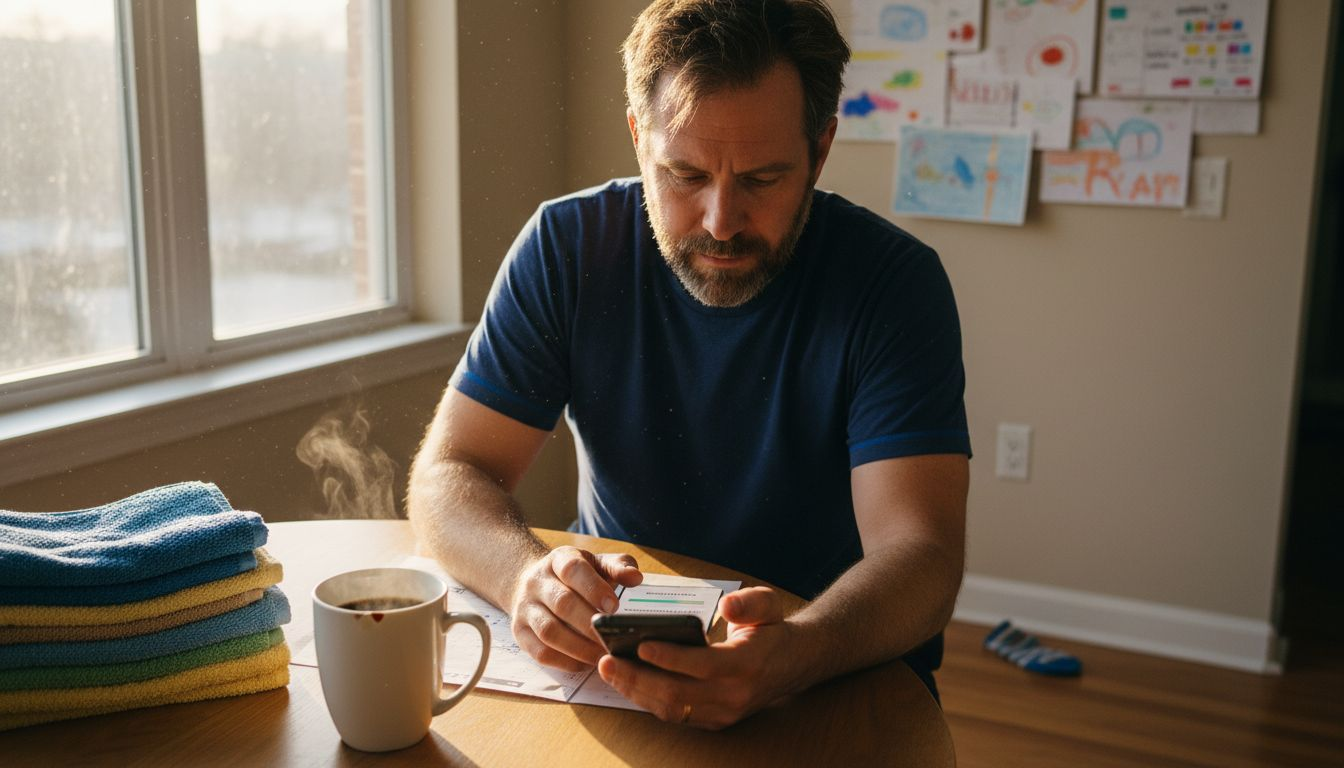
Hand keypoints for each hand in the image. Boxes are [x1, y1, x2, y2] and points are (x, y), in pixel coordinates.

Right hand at [511, 546, 643, 671]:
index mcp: (558, 560)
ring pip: (549, 631)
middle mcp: (536, 582)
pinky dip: (564, 661)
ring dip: (579, 647)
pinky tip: (584, 663)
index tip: (614, 606)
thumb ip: (618, 567)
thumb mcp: (596, 564)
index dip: (593, 588)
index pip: (573, 569)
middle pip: (562, 603)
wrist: (533, 583)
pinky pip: (540, 652)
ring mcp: (525, 608)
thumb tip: (635, 577)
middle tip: (611, 638)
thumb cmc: (575, 576)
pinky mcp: (520, 632)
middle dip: (589, 624)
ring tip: (602, 655)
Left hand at [596, 586, 800, 729]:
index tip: (641, 644)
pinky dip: (646, 699)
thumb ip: (749, 603)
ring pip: (672, 709)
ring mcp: (723, 712)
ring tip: (608, 670)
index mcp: (747, 664)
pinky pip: (674, 714)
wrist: (793, 664)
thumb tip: (727, 605)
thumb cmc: (772, 630)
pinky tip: (625, 681)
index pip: (703, 665)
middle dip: (638, 678)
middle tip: (607, 660)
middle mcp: (734, 695)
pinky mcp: (713, 720)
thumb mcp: (770, 604)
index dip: (670, 657)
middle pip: (678, 694)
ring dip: (635, 692)